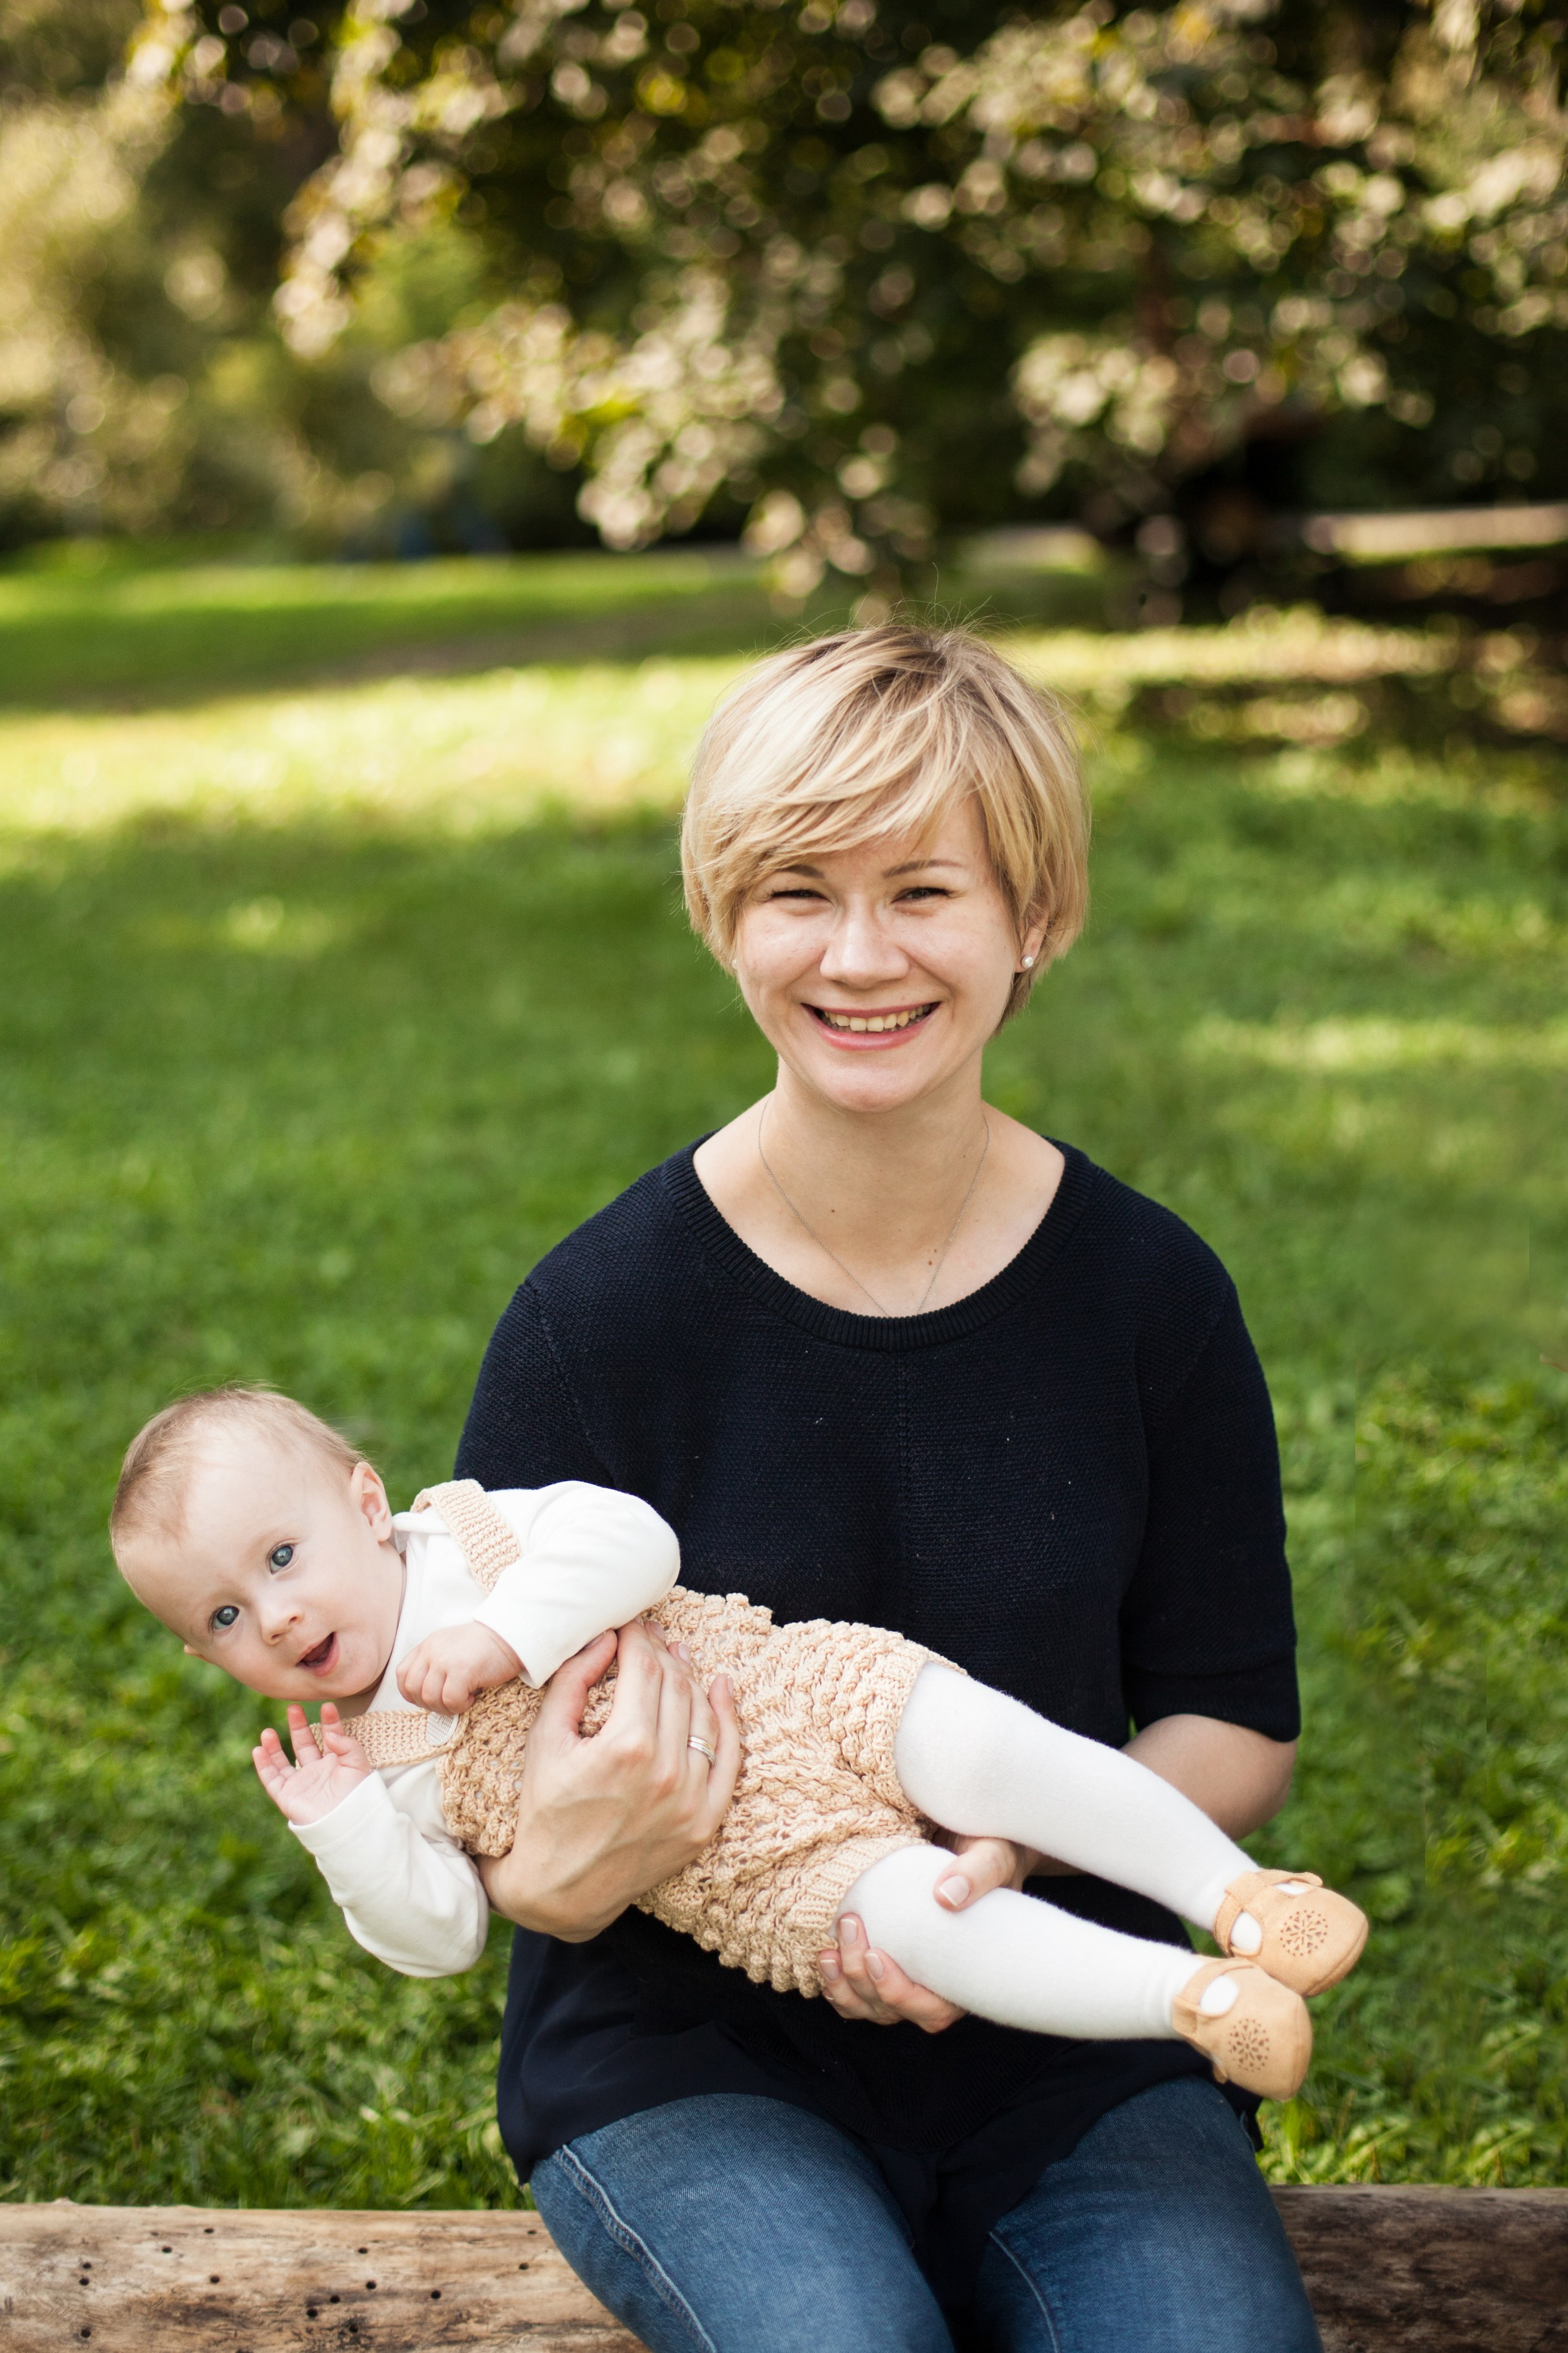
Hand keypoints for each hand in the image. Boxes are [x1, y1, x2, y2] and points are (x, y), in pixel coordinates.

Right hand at [254, 1702, 373, 1826]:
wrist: (346, 1823)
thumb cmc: (357, 1796)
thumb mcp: (358, 1765)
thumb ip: (347, 1745)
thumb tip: (330, 1732)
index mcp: (336, 1763)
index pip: (330, 1737)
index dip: (329, 1722)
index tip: (327, 1706)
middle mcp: (317, 1771)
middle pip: (304, 1744)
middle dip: (298, 1726)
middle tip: (293, 1708)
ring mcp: (301, 1783)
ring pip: (283, 1761)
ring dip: (274, 1746)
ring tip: (267, 1730)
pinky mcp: (287, 1796)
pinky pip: (271, 1779)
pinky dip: (263, 1765)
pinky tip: (259, 1749)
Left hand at [397, 1621, 521, 1714]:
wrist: (509, 1636)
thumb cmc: (483, 1647)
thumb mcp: (450, 1647)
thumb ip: (433, 1664)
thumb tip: (425, 1696)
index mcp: (427, 1646)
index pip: (402, 1674)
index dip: (410, 1693)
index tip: (427, 1698)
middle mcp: (432, 1651)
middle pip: (413, 1689)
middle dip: (428, 1704)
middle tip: (448, 1702)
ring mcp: (445, 1660)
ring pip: (430, 1698)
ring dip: (445, 1707)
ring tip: (462, 1700)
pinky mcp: (462, 1670)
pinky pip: (450, 1700)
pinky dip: (460, 1706)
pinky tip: (472, 1697)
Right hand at [478, 1618, 739, 1940]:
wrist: (560, 1888)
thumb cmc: (544, 1810)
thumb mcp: (545, 1739)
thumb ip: (573, 1680)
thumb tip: (606, 1637)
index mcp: (625, 1747)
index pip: (643, 1669)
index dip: (638, 1639)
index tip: (631, 1626)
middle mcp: (666, 1772)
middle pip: (675, 1687)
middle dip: (662, 1653)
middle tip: (651, 1637)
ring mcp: (691, 1800)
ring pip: (703, 1716)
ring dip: (691, 1679)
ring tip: (678, 1657)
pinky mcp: (705, 1823)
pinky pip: (728, 1760)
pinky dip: (727, 1720)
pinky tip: (721, 1689)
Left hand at [817, 1835, 1042, 2031]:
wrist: (974, 1842)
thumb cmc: (991, 1853)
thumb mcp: (993, 1855)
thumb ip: (977, 1873)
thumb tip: (947, 1896)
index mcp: (968, 1974)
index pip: (933, 2011)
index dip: (900, 1994)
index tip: (876, 1956)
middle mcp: (937, 1984)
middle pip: (893, 2009)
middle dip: (863, 1980)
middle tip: (851, 1926)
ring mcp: (910, 1975)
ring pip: (870, 2007)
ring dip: (844, 1986)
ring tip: (828, 1951)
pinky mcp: (888, 1959)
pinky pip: (858, 1992)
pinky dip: (837, 1984)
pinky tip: (825, 1957)